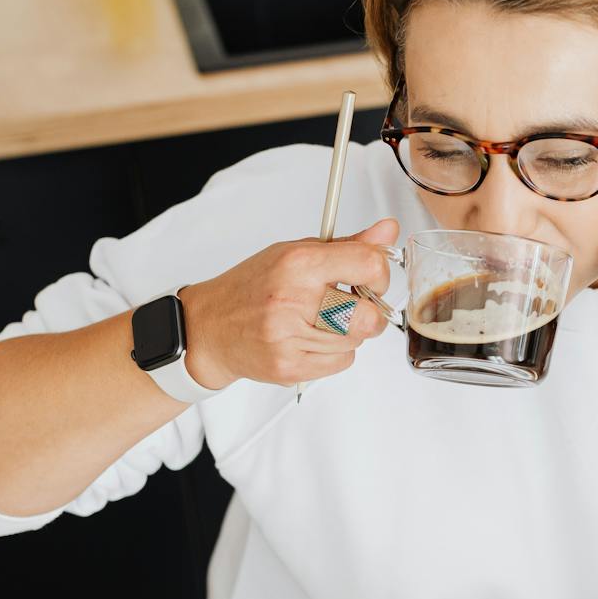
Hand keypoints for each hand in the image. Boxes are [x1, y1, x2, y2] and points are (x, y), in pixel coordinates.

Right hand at [180, 218, 397, 387]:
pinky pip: (342, 362)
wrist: (209, 326)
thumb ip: (349, 246)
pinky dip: (335, 352)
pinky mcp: (289, 368)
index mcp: (297, 264)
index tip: (371, 276)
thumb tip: (388, 230)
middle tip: (353, 304)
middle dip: (370, 310)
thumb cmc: (253, 287)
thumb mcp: (296, 253)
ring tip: (320, 320)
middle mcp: (293, 300)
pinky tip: (311, 339)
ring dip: (349, 332)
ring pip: (357, 341)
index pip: (368, 265)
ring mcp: (289, 338)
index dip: (380, 272)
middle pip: (369, 315)